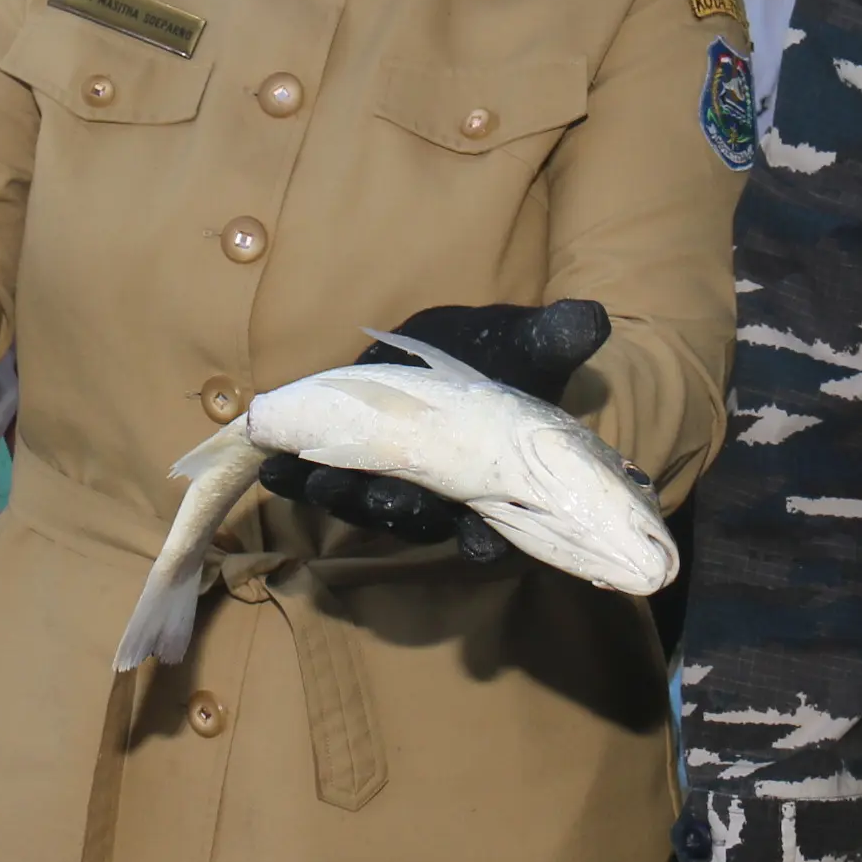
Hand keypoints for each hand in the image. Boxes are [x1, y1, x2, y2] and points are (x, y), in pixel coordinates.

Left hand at [264, 299, 616, 556]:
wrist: (474, 350)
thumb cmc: (518, 356)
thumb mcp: (538, 343)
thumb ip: (557, 338)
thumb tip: (591, 316)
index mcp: (502, 481)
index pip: (500, 527)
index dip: (489, 541)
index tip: (481, 545)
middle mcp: (450, 496)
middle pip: (421, 519)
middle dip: (392, 511)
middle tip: (371, 497)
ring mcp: (403, 483)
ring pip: (367, 504)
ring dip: (333, 492)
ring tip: (299, 475)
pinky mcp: (362, 462)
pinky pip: (329, 475)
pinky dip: (298, 471)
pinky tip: (271, 462)